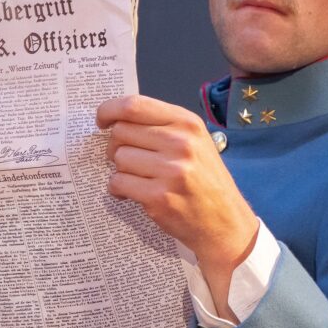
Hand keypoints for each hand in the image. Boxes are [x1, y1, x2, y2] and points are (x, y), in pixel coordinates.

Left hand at [96, 95, 257, 318]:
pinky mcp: (159, 197)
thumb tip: (117, 119)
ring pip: (119, 158)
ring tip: (139, 180)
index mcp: (187, 123)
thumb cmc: (206, 181)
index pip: (134, 105)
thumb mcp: (195, 142)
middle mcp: (180, 142)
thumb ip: (162, 126)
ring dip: (121, 171)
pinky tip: (134, 194)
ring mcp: (171, 170)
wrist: (225, 222)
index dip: (109, 110)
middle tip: (127, 159)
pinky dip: (119, 190)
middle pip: (121, 132)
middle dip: (116, 146)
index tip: (103, 121)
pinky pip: (118, 183)